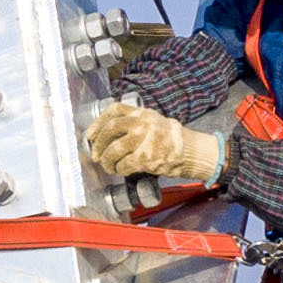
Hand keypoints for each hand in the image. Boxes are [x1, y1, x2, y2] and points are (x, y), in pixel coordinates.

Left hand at [82, 101, 225, 186]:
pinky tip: (121, 170)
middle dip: (98, 144)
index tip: (90, 134)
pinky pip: (124, 164)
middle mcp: (142, 123)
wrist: (192, 152)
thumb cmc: (171, 139)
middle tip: (95, 155)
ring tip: (108, 166)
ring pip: (114, 149)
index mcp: (142, 113)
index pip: (114, 111)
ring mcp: (144, 140)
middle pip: (110, 130)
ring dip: (107, 160)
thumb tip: (107, 134)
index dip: (98, 122)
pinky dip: (119, 169)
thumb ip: (134, 122)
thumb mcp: (154, 121)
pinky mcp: (146, 157)